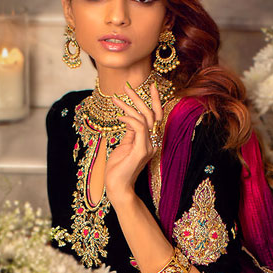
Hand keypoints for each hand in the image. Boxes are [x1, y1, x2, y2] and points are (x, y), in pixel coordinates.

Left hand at [104, 82, 163, 207]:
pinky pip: (139, 128)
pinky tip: (119, 117)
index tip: (150, 85)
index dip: (155, 100)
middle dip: (140, 98)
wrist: (117, 187)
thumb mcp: (125, 145)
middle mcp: (152, 143)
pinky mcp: (141, 151)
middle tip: (127, 86)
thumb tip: (130, 119)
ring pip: (145, 119)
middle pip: (152, 114)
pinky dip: (129, 119)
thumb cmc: (118, 168)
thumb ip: (130, 133)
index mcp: (149, 141)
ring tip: (115, 99)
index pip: (156, 117)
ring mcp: (148, 148)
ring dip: (129, 106)